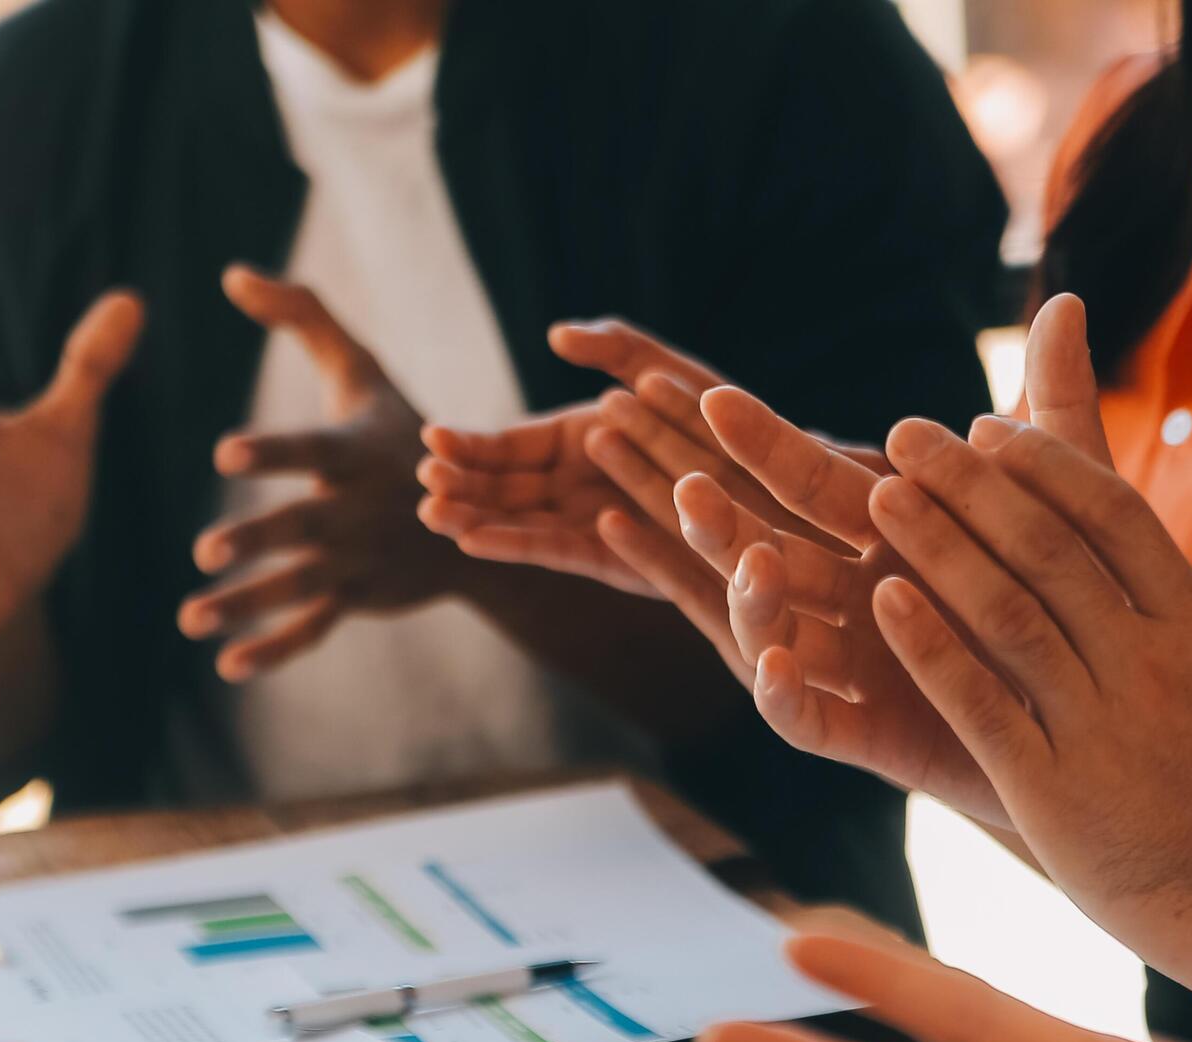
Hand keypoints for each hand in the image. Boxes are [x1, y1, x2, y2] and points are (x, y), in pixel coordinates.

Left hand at [187, 266, 470, 677]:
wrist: (474, 513)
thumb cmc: (401, 428)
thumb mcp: (360, 367)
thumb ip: (301, 315)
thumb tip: (232, 275)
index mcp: (354, 453)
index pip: (310, 451)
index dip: (272, 452)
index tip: (224, 454)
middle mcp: (358, 510)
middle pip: (303, 528)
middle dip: (258, 541)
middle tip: (205, 552)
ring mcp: (358, 559)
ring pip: (298, 587)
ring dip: (246, 606)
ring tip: (190, 619)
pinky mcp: (356, 595)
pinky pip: (313, 627)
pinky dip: (275, 650)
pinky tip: (228, 665)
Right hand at [416, 319, 733, 594]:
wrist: (771, 478)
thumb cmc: (720, 419)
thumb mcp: (665, 367)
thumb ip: (614, 346)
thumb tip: (556, 334)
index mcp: (574, 442)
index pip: (506, 446)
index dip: (468, 445)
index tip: (431, 438)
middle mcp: (575, 486)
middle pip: (501, 489)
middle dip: (458, 486)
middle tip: (421, 482)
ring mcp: (591, 524)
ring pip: (519, 522)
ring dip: (474, 518)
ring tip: (434, 514)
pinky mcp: (614, 558)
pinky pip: (556, 550)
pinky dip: (516, 544)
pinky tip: (476, 540)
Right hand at [654, 295, 1117, 829]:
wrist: (1109, 733)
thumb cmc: (1076, 611)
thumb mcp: (1070, 502)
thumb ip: (1051, 411)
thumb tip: (1067, 302)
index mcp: (879, 534)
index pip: (795, 475)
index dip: (743, 434)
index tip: (684, 382)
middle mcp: (848, 596)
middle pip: (749, 540)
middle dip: (694, 497)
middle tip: (622, 442)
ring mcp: (850, 667)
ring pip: (763, 625)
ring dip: (736, 585)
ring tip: (733, 545)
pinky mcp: (868, 736)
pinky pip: (807, 720)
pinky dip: (783, 695)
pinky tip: (777, 663)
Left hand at [863, 297, 1191, 985]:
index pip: (1110, 512)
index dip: (1042, 463)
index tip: (987, 427)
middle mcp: (1144, 662)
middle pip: (1043, 545)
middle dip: (969, 482)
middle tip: (905, 435)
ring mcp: (1094, 725)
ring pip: (1003, 610)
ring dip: (936, 546)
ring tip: (878, 497)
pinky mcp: (1048, 789)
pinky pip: (977, 704)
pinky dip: (929, 648)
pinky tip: (884, 601)